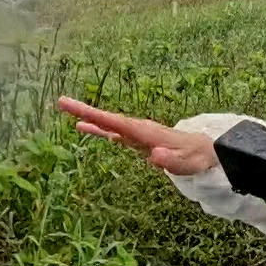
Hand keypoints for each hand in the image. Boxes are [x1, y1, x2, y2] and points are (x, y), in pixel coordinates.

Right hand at [56, 96, 218, 175]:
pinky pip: (113, 131)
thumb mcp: (183, 163)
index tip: (76, 112)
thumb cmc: (193, 158)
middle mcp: (138, 128)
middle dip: (84, 110)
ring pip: (108, 123)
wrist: (204, 152)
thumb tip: (154, 156)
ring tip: (65, 110)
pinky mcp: (136, 139)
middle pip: (107, 118)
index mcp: (145, 132)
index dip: (96, 117)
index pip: (116, 123)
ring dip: (88, 116)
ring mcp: (136, 132)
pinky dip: (98, 128)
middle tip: (61, 102)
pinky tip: (84, 127)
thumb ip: (168, 160)